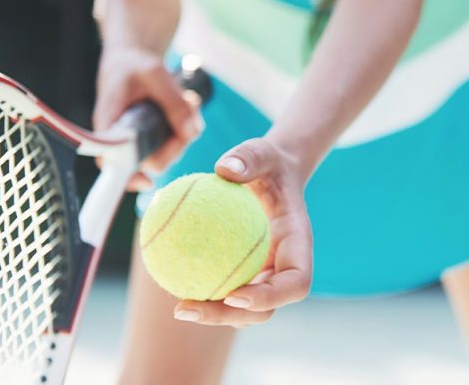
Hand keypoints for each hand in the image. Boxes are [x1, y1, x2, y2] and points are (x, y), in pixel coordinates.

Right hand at [92, 47, 202, 189]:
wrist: (132, 58)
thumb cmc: (134, 65)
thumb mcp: (156, 74)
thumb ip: (173, 103)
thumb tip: (191, 134)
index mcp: (110, 124)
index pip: (110, 162)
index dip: (127, 177)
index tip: (147, 182)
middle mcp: (124, 139)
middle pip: (153, 161)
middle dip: (177, 141)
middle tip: (189, 106)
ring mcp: (141, 140)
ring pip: (169, 152)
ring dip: (185, 130)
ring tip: (188, 99)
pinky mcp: (156, 137)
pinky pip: (177, 141)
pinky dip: (188, 124)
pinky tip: (188, 102)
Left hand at [173, 137, 313, 327]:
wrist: (270, 175)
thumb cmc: (268, 163)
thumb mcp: (262, 151)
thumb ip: (248, 157)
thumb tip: (223, 168)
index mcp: (298, 246)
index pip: (295, 283)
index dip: (269, 298)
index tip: (234, 296)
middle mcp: (283, 268)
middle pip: (265, 309)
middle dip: (230, 317)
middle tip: (190, 308)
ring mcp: (264, 275)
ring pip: (243, 310)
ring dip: (213, 315)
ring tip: (179, 308)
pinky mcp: (245, 274)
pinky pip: (224, 288)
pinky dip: (202, 291)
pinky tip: (170, 283)